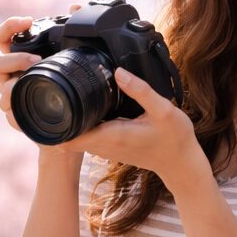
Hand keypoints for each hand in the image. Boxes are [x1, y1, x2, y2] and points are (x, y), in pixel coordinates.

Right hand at [0, 8, 78, 145]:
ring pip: (1, 91)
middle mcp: (11, 76)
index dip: (9, 26)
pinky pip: (11, 117)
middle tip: (37, 60)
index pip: (1, 38)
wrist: (76, 119)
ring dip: (14, 86)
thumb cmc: (71, 81)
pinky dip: (18, 114)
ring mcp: (12, 96)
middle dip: (14, 59)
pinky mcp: (19, 117)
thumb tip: (75, 7)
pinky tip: (30, 110)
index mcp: (19, 58)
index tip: (28, 20)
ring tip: (35, 85)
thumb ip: (73, 28)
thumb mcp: (74, 53)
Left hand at [59, 68, 204, 187]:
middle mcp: (106, 146)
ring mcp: (109, 151)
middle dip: (61, 121)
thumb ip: (140, 90)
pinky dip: (86, 129)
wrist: (183, 164)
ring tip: (73, 102)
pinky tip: (93, 113)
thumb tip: (117, 72)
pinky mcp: (115, 150)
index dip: (58, 125)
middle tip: (59, 97)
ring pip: (79, 140)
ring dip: (73, 125)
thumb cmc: (175, 137)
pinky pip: (91, 140)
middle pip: (70, 138)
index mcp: (113, 135)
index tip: (54, 106)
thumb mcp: (163, 109)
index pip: (71, 138)